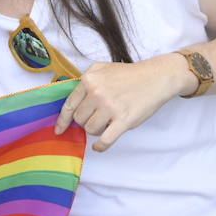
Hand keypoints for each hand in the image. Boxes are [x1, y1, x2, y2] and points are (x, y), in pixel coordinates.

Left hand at [54, 54, 193, 150]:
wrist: (156, 78)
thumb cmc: (129, 75)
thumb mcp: (102, 68)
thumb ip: (85, 81)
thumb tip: (73, 100)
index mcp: (89, 80)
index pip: (69, 105)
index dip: (63, 120)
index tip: (59, 130)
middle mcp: (97, 93)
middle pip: (79, 119)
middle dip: (86, 121)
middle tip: (98, 116)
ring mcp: (110, 107)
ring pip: (90, 130)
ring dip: (96, 130)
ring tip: (106, 123)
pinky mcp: (124, 121)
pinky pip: (105, 140)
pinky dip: (100, 146)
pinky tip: (99, 147)